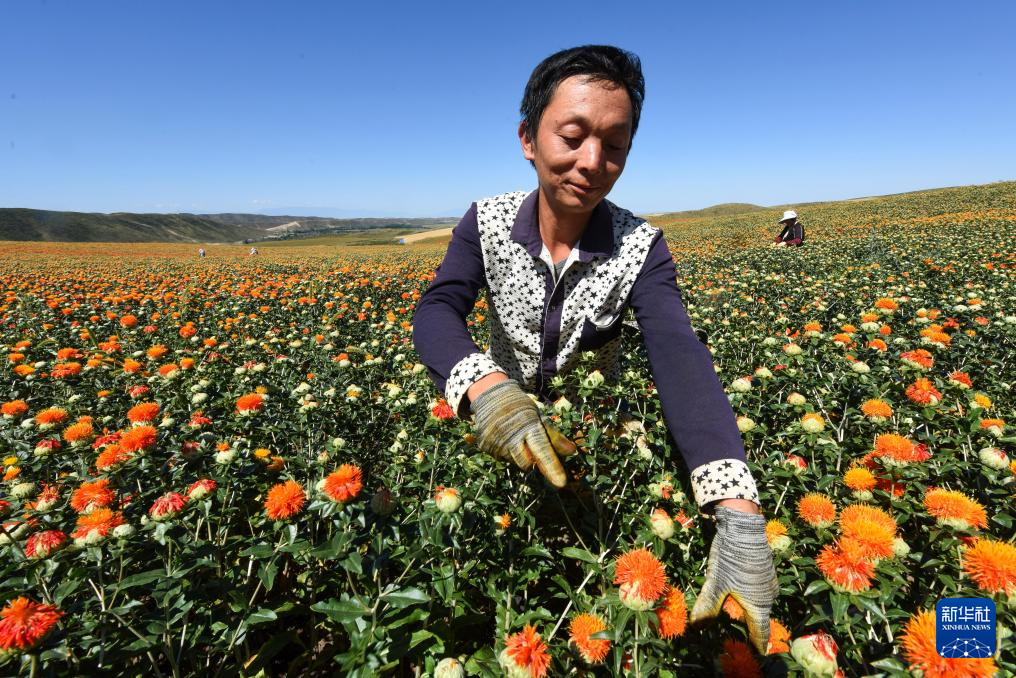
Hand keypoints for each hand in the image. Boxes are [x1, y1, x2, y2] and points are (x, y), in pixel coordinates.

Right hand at [469, 379, 576, 487]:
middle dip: (532, 460)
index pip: (543, 450)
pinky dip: (505, 451)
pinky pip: (500, 457)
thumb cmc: (520, 407)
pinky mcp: (485, 445)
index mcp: (529, 426)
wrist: (491, 395)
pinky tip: (503, 437)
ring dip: (518, 455)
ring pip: (513, 461)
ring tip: (515, 436)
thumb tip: (572, 451)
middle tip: (530, 445)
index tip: (561, 483)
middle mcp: (511, 435)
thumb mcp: (538, 417)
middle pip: (527, 463)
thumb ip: (553, 436)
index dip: (552, 467)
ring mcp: (496, 441)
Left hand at [690, 505, 777, 653]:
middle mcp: (768, 597)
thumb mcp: (716, 582)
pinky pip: (760, 591)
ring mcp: (769, 584)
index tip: (757, 654)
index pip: (760, 633)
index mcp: (758, 605)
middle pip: (758, 618)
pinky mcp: (767, 572)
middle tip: (738, 633)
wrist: (744, 527)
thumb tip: (697, 626)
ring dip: (748, 609)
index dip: (757, 644)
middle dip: (749, 626)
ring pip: (759, 603)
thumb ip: (708, 605)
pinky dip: (750, 595)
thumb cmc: (730, 557)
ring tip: (735, 612)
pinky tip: (738, 590)